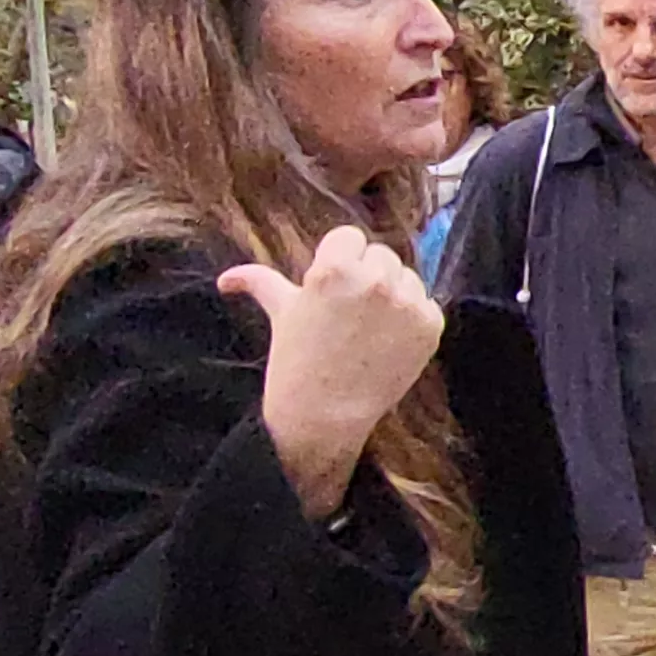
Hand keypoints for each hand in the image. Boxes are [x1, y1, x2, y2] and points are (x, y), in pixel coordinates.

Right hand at [219, 228, 446, 519]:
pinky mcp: (430, 326)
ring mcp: (406, 303)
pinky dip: (412, 320)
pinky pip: (427, 305)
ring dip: (393, 293)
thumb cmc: (296, 362)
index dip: (340, 260)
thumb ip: (259, 283)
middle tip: (350, 311)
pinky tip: (388, 341)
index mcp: (334, 268)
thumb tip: (226, 279)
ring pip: (407, 277)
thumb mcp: (280, 314)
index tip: (333, 286)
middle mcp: (375, 280)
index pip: (350, 237)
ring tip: (369, 327)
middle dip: (366, 275)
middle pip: (381, 254)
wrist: (324, 417)